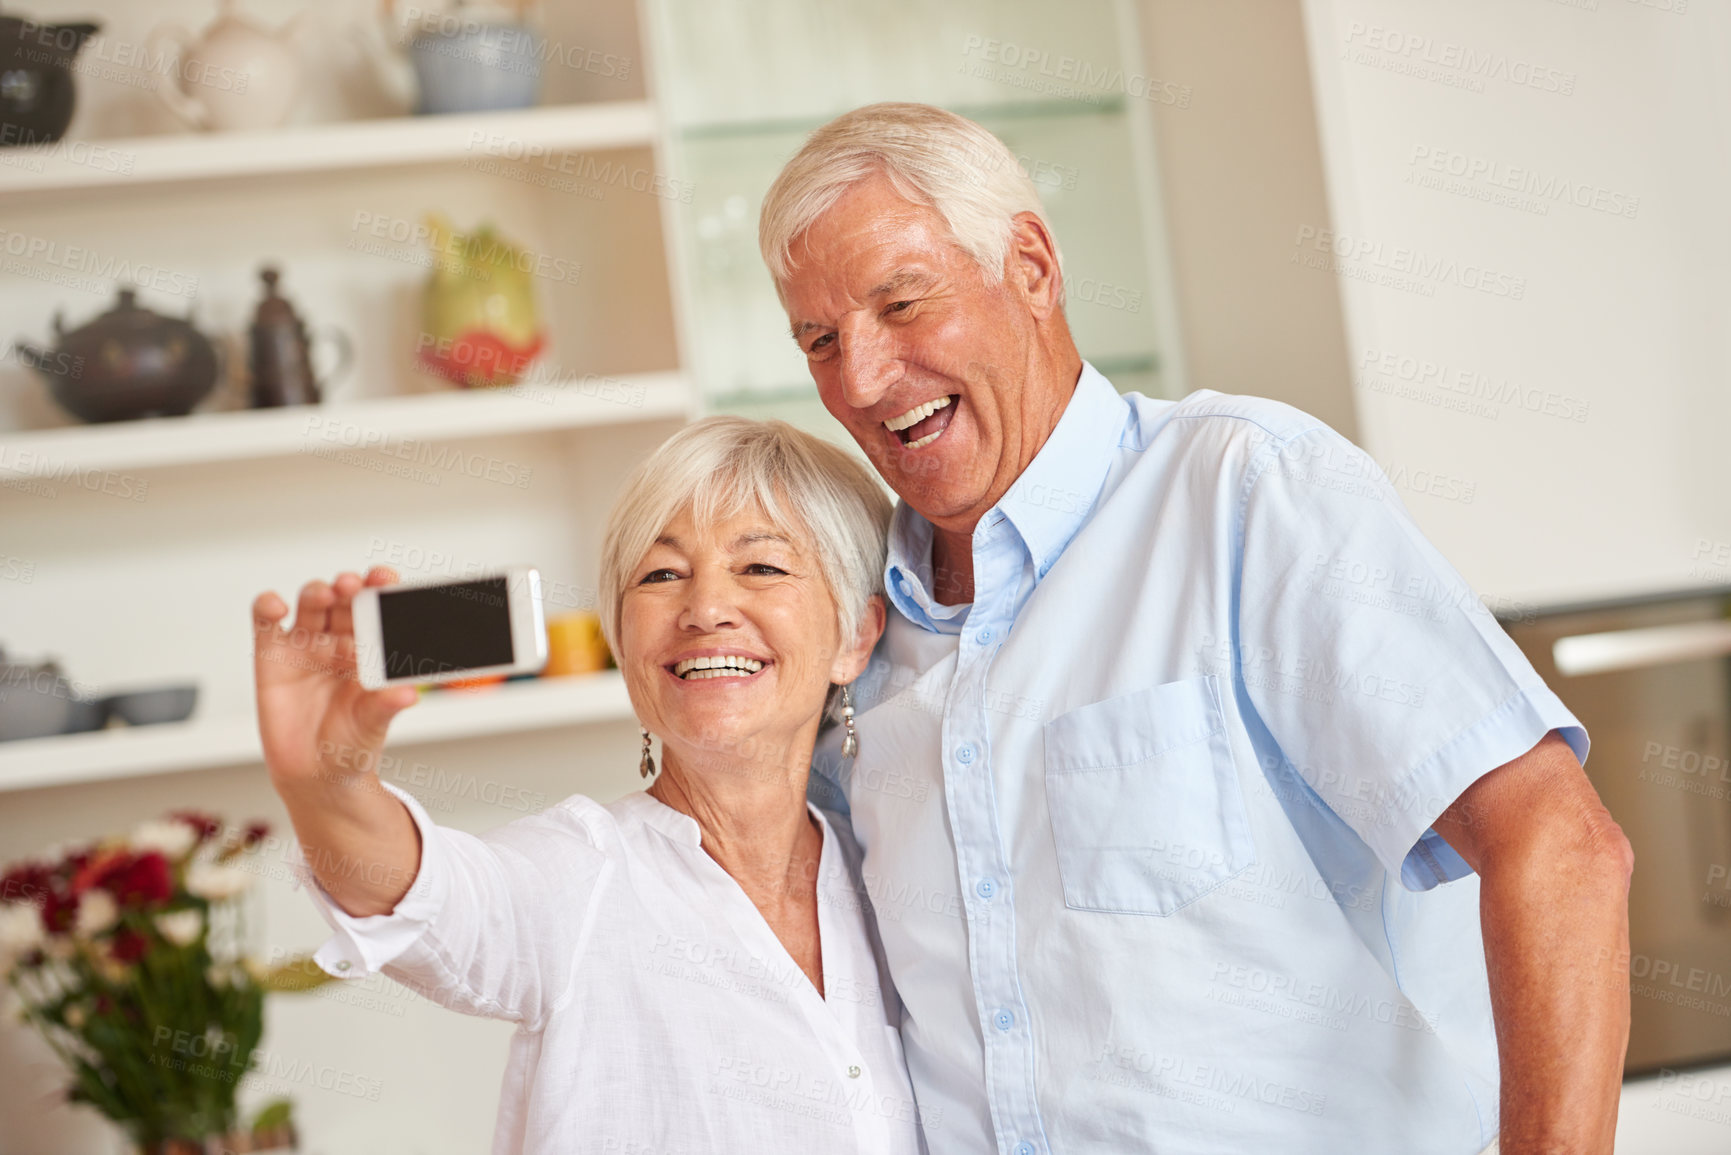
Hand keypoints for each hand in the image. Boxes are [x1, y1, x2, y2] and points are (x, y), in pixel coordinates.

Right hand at [251, 567, 418, 789]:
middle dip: (351, 587)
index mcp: (370, 651)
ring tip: (327, 592)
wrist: (314, 774)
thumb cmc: (350, 745)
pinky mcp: (271, 655)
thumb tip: (409, 694)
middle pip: (344, 601)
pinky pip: (267, 623)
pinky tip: (276, 606)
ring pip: (311, 605)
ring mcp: (306, 646)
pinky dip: (268, 607)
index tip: (387, 579)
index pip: (377, 611)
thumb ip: (385, 706)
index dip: (381, 590)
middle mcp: (339, 642)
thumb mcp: (371, 725)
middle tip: (356, 585)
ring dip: (318, 592)